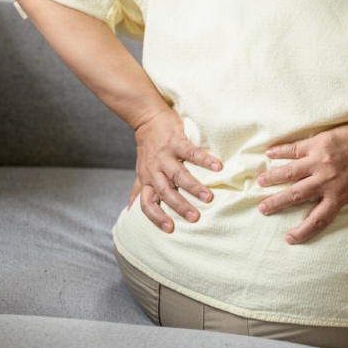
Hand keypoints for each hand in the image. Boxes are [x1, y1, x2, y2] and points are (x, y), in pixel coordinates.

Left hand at [130, 109, 221, 232]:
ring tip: (208, 197)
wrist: (148, 119)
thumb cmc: (148, 149)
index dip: (156, 217)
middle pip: (165, 192)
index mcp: (147, 179)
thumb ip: (138, 190)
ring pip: (178, 175)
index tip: (170, 228)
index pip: (147, 203)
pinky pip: (191, 152)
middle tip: (195, 217)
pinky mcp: (176, 141)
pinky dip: (205, 160)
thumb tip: (129, 210)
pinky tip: (218, 167)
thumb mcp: (141, 171)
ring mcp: (165, 155)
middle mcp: (155, 170)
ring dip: (193, 187)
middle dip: (179, 205)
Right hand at [257, 121, 347, 248]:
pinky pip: (293, 149)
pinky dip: (280, 151)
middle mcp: (324, 181)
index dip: (302, 231)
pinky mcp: (316, 144)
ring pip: (289, 172)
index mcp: (337, 196)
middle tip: (262, 208)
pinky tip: (268, 152)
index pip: (317, 219)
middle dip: (276, 203)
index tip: (289, 238)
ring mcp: (318, 161)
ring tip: (259, 182)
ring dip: (272, 177)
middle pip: (295, 195)